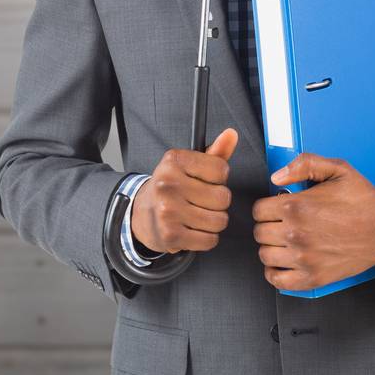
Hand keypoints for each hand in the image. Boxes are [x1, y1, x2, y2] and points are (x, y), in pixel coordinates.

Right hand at [131, 127, 236, 254]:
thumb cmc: (172, 187)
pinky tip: (194, 230)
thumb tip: (232, 134)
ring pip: (219, 221)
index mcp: (174, 161)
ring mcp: (168, 211)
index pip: (221, 169)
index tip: (207, 181)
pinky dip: (207, 238)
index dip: (219, 178)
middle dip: (219, 202)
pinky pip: (210, 240)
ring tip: (199, 216)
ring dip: (215, 222)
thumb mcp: (189, 165)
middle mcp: (168, 184)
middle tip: (202, 201)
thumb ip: (215, 152)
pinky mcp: (171, 235)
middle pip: (223, 197)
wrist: (142, 214)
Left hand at [252, 152, 374, 290]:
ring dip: (271, 247)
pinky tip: (283, 261)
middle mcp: (297, 234)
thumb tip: (277, 176)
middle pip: (260, 233)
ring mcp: (304, 259)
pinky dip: (275, 272)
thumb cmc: (362, 199)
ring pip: (265, 255)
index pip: (259, 210)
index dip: (267, 206)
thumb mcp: (336, 168)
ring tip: (284, 239)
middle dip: (268, 224)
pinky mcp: (313, 278)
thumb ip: (303, 164)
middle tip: (282, 221)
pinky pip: (278, 280)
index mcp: (298, 206)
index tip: (277, 207)